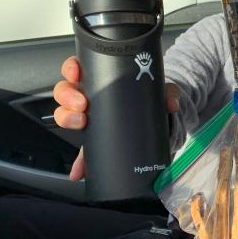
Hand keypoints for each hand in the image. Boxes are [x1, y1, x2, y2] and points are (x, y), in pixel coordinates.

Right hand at [53, 56, 180, 179]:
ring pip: (67, 115)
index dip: (71, 68)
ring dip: (68, 119)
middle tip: (82, 103)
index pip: (79, 68)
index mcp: (102, 81)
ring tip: (81, 124)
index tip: (76, 73)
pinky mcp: (96, 142)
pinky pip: (81, 152)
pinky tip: (79, 169)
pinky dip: (78, 163)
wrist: (160, 125)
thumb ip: (169, 94)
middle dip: (68, 96)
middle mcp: (91, 98)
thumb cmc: (153, 101)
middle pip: (66, 92)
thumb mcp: (162, 93)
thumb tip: (171, 104)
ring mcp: (91, 120)